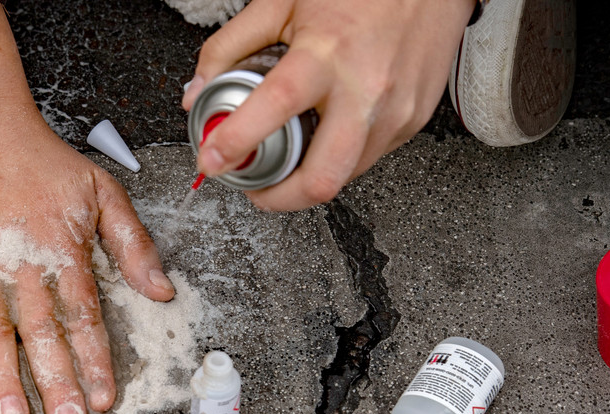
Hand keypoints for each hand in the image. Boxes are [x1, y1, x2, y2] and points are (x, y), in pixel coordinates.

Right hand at [0, 1, 173, 413]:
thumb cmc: (39, 157)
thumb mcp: (101, 191)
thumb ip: (132, 244)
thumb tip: (161, 291)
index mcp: (62, 251)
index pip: (84, 317)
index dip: (95, 360)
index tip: (104, 399)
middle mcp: (20, 264)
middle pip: (41, 333)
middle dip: (57, 381)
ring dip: (1, 376)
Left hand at [182, 0, 474, 209]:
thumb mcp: (281, 2)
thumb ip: (230, 48)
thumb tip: (197, 93)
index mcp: (327, 53)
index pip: (276, 107)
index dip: (237, 141)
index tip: (211, 161)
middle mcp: (366, 89)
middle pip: (321, 177)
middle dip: (279, 198)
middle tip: (256, 189)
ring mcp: (395, 111)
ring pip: (345, 177)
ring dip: (308, 178)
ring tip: (289, 156)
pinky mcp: (413, 121)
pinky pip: (367, 158)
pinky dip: (338, 157)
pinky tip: (327, 133)